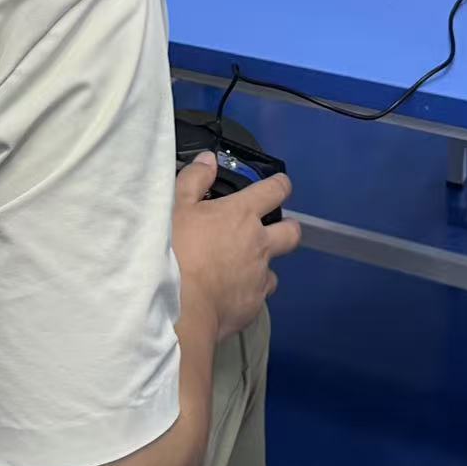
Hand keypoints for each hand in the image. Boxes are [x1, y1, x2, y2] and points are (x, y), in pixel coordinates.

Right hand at [172, 154, 300, 341]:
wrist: (178, 305)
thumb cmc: (174, 249)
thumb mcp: (176, 206)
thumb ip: (194, 179)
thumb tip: (209, 159)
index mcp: (242, 214)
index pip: (275, 190)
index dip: (280, 185)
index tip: (279, 185)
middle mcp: (259, 243)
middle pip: (291, 232)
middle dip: (288, 228)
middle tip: (273, 230)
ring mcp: (259, 277)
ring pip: (275, 269)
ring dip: (263, 267)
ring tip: (242, 271)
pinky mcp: (254, 306)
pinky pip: (258, 296)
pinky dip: (248, 294)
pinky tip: (229, 296)